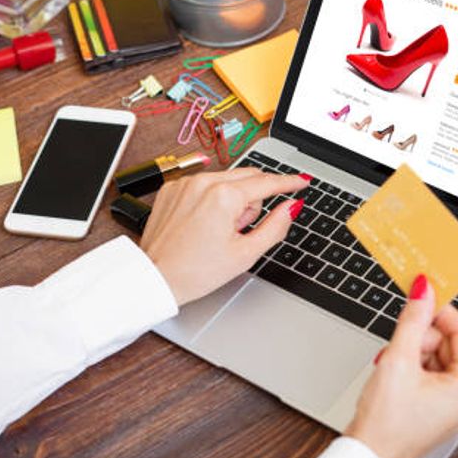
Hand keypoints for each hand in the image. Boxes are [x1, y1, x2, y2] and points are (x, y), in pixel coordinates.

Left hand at [140, 167, 308, 305]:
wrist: (155, 278)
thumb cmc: (195, 272)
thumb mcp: (246, 253)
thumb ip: (275, 226)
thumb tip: (292, 207)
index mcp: (224, 196)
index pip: (267, 183)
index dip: (289, 183)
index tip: (302, 181)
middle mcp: (203, 182)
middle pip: (248, 178)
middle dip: (254, 200)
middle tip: (243, 229)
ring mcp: (185, 183)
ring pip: (226, 180)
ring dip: (232, 200)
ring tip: (219, 231)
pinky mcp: (172, 189)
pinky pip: (204, 184)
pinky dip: (211, 199)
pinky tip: (203, 224)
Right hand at [345, 276, 457, 457]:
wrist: (367, 456)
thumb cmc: (385, 422)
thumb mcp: (399, 359)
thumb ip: (414, 319)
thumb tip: (424, 290)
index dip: (439, 311)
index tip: (420, 297)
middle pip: (450, 343)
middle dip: (420, 340)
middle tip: (398, 348)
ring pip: (439, 355)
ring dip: (413, 354)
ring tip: (393, 368)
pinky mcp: (445, 407)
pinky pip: (434, 372)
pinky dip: (413, 368)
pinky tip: (396, 378)